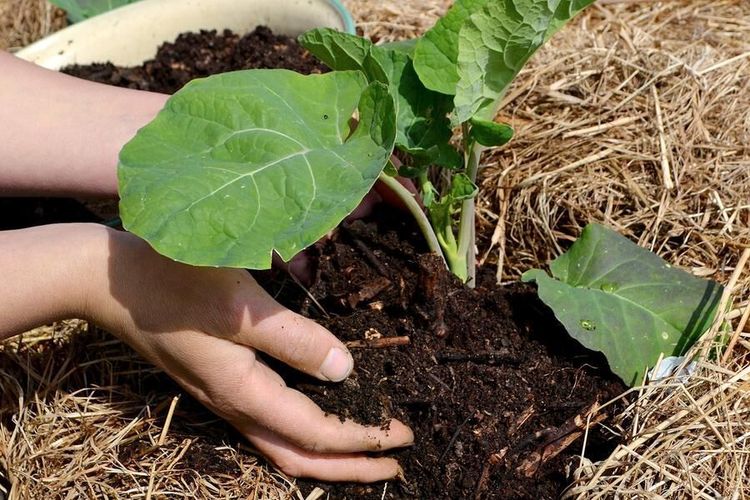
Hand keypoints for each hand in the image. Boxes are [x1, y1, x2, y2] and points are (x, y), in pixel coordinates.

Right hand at [79, 225, 412, 480]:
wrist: (114, 282)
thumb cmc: (176, 284)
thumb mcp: (239, 309)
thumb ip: (294, 340)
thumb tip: (344, 369)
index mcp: (244, 393)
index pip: (316, 432)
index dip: (363, 437)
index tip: (403, 434)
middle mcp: (235, 406)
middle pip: (301, 456)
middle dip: (352, 465)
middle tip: (397, 464)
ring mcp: (224, 397)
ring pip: (284, 445)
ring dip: (329, 454)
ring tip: (367, 452)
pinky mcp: (221, 382)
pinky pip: (270, 424)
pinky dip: (302, 432)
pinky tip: (315, 421)